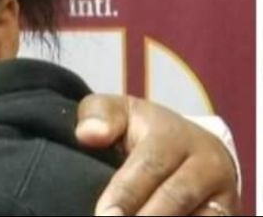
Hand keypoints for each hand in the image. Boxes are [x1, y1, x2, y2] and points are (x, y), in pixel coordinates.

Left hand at [75, 94, 238, 215]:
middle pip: (175, 199)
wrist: (191, 145)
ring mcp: (224, 195)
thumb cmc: (144, 130)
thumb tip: (89, 135)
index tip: (104, 215)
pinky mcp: (229, 216)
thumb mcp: (119, 111)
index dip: (126, 193)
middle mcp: (207, 164)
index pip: (149, 167)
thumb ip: (99, 115)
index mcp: (175, 135)